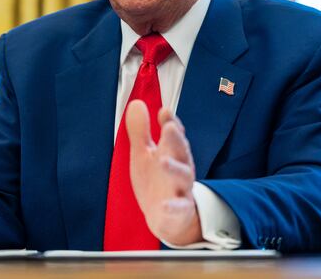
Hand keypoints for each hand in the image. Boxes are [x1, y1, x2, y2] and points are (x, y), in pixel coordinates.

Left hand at [125, 100, 201, 245]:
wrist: (166, 217)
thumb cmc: (156, 180)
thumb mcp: (144, 154)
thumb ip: (140, 131)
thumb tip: (136, 103)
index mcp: (172, 151)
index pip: (173, 133)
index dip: (170, 122)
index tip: (164, 111)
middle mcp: (180, 166)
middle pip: (181, 151)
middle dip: (176, 139)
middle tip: (170, 127)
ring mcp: (182, 188)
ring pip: (183, 176)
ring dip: (174, 168)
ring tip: (162, 161)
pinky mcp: (181, 209)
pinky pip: (180, 207)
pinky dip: (173, 206)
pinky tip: (164, 205)